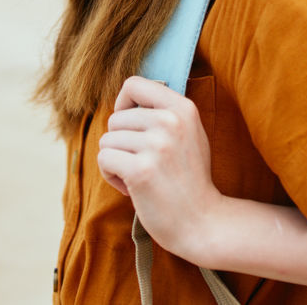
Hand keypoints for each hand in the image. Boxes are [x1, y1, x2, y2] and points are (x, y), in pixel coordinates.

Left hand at [96, 75, 221, 259]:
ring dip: (116, 161)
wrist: (202, 222)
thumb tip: (128, 99)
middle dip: (120, 143)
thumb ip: (164, 113)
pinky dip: (111, 175)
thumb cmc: (190, 179)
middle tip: (143, 164)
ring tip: (139, 176)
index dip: (123, 103)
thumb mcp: (189, 134)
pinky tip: (131, 188)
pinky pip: (104, 159)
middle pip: (115, 119)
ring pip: (106, 140)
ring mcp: (156, 145)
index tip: (130, 124)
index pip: (134, 84)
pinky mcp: (140, 170)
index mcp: (183, 108)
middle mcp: (170, 121)